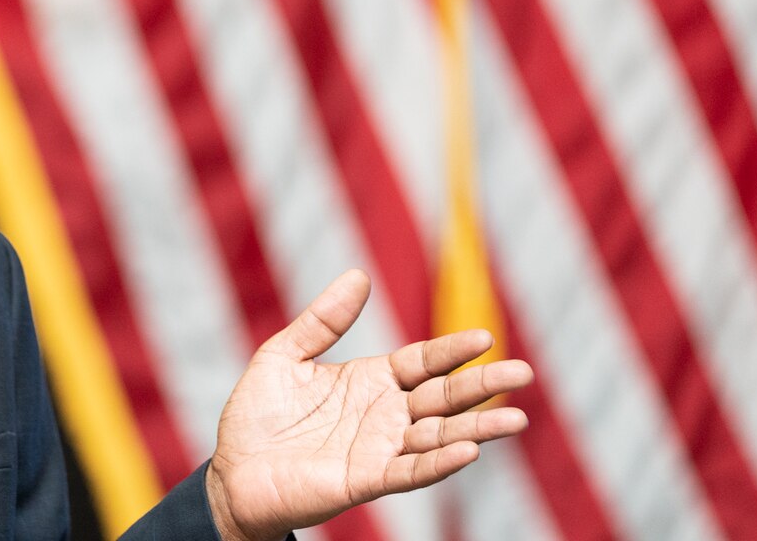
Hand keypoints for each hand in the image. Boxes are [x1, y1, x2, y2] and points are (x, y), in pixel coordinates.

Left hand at [205, 270, 532, 540]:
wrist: (232, 472)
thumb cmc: (257, 416)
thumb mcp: (284, 354)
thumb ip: (323, 320)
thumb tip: (359, 274)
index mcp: (371, 381)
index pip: (423, 362)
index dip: (452, 351)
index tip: (485, 336)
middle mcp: (384, 416)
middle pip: (444, 398)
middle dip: (483, 386)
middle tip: (525, 372)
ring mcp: (378, 450)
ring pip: (439, 437)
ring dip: (477, 429)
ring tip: (516, 420)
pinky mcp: (364, 481)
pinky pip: (409, 472)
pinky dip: (439, 462)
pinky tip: (468, 449)